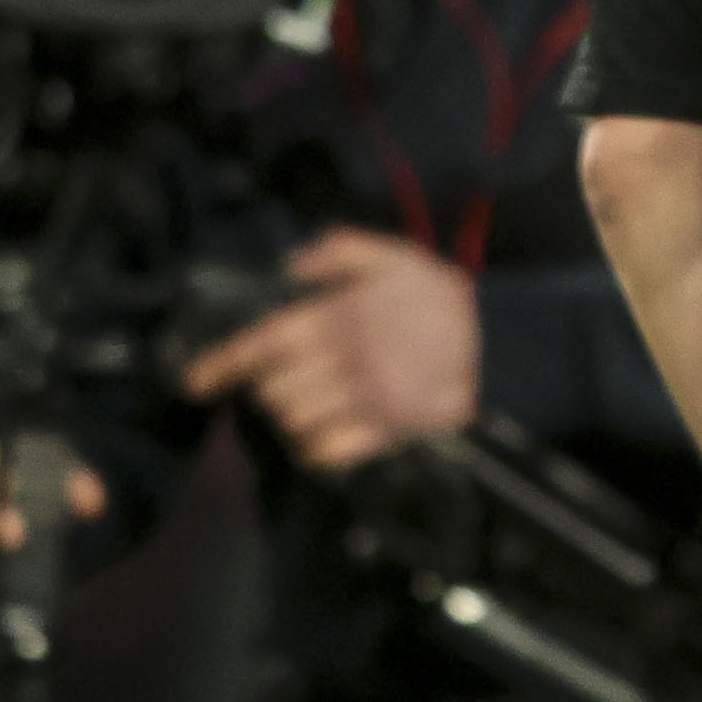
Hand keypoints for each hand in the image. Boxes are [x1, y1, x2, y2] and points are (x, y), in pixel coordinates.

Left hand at [183, 230, 482, 471]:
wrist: (507, 343)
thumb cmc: (443, 299)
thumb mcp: (397, 256)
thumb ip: (340, 249)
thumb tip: (291, 265)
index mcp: (337, 318)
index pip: (261, 344)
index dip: (220, 365)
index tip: (194, 383)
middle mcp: (344, 363)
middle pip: (273, 390)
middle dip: (268, 386)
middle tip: (284, 377)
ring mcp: (365, 401)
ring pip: (295, 421)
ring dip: (292, 414)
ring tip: (306, 402)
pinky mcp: (387, 430)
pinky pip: (329, 451)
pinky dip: (317, 447)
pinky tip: (325, 433)